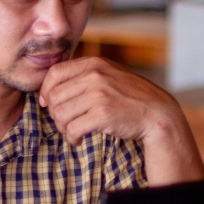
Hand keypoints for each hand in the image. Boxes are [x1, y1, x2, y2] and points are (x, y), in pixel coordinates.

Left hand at [39, 56, 203, 184]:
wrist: (157, 113)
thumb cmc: (130, 97)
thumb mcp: (109, 75)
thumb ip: (85, 75)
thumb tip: (51, 87)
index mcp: (94, 63)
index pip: (54, 72)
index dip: (46, 90)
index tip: (48, 103)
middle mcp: (94, 76)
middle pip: (55, 96)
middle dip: (55, 114)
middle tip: (65, 123)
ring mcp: (99, 95)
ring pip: (61, 114)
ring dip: (63, 128)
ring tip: (73, 132)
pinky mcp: (103, 115)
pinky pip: (73, 129)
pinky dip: (72, 138)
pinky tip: (78, 139)